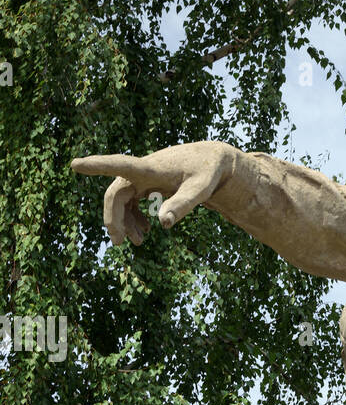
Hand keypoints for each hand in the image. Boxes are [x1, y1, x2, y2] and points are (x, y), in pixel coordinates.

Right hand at [71, 142, 235, 244]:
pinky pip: (131, 201)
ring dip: (125, 221)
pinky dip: (134, 217)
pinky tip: (145, 231)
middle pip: (117, 193)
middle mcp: (141, 170)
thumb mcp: (200, 189)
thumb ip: (183, 204)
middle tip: (120, 243)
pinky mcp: (147, 183)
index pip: (120, 164)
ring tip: (139, 242)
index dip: (97, 165)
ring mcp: (142, 177)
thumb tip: (163, 224)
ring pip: (122, 199)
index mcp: (151, 168)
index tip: (75, 164)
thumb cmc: (207, 172)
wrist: (212, 161)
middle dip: (114, 218)